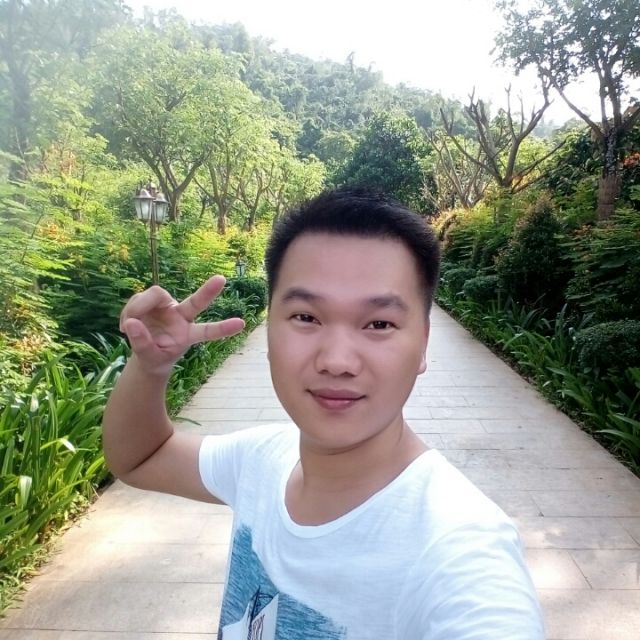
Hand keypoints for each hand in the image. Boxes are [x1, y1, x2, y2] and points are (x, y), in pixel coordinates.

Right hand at [119, 276, 244, 374]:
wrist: (144, 351)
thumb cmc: (154, 356)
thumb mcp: (149, 358)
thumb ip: (143, 344)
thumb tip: (132, 324)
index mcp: (188, 335)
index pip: (208, 331)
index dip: (223, 328)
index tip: (242, 324)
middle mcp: (181, 316)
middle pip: (196, 302)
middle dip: (208, 292)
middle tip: (222, 280)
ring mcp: (167, 306)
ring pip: (155, 295)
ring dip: (137, 308)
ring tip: (126, 327)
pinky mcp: (151, 300)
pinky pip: (138, 298)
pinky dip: (129, 311)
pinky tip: (125, 324)